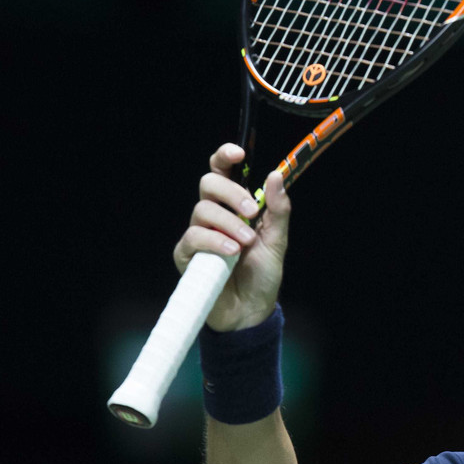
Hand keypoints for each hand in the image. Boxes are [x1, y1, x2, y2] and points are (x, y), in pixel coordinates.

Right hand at [173, 143, 291, 331]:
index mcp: (235, 207)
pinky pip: (194, 237)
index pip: (222, 172)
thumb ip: (278, 210)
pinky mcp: (186, 255)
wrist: (251, 310)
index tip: (239, 153)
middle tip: (251, 210)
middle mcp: (213, 215)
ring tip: (247, 242)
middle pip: (208, 183)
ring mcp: (198, 233)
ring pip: (202, 210)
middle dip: (231, 192)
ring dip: (228, 223)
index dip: (225, 156)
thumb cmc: (262, 274)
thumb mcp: (277, 240)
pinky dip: (215, 241)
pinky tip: (232, 252)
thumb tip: (275, 175)